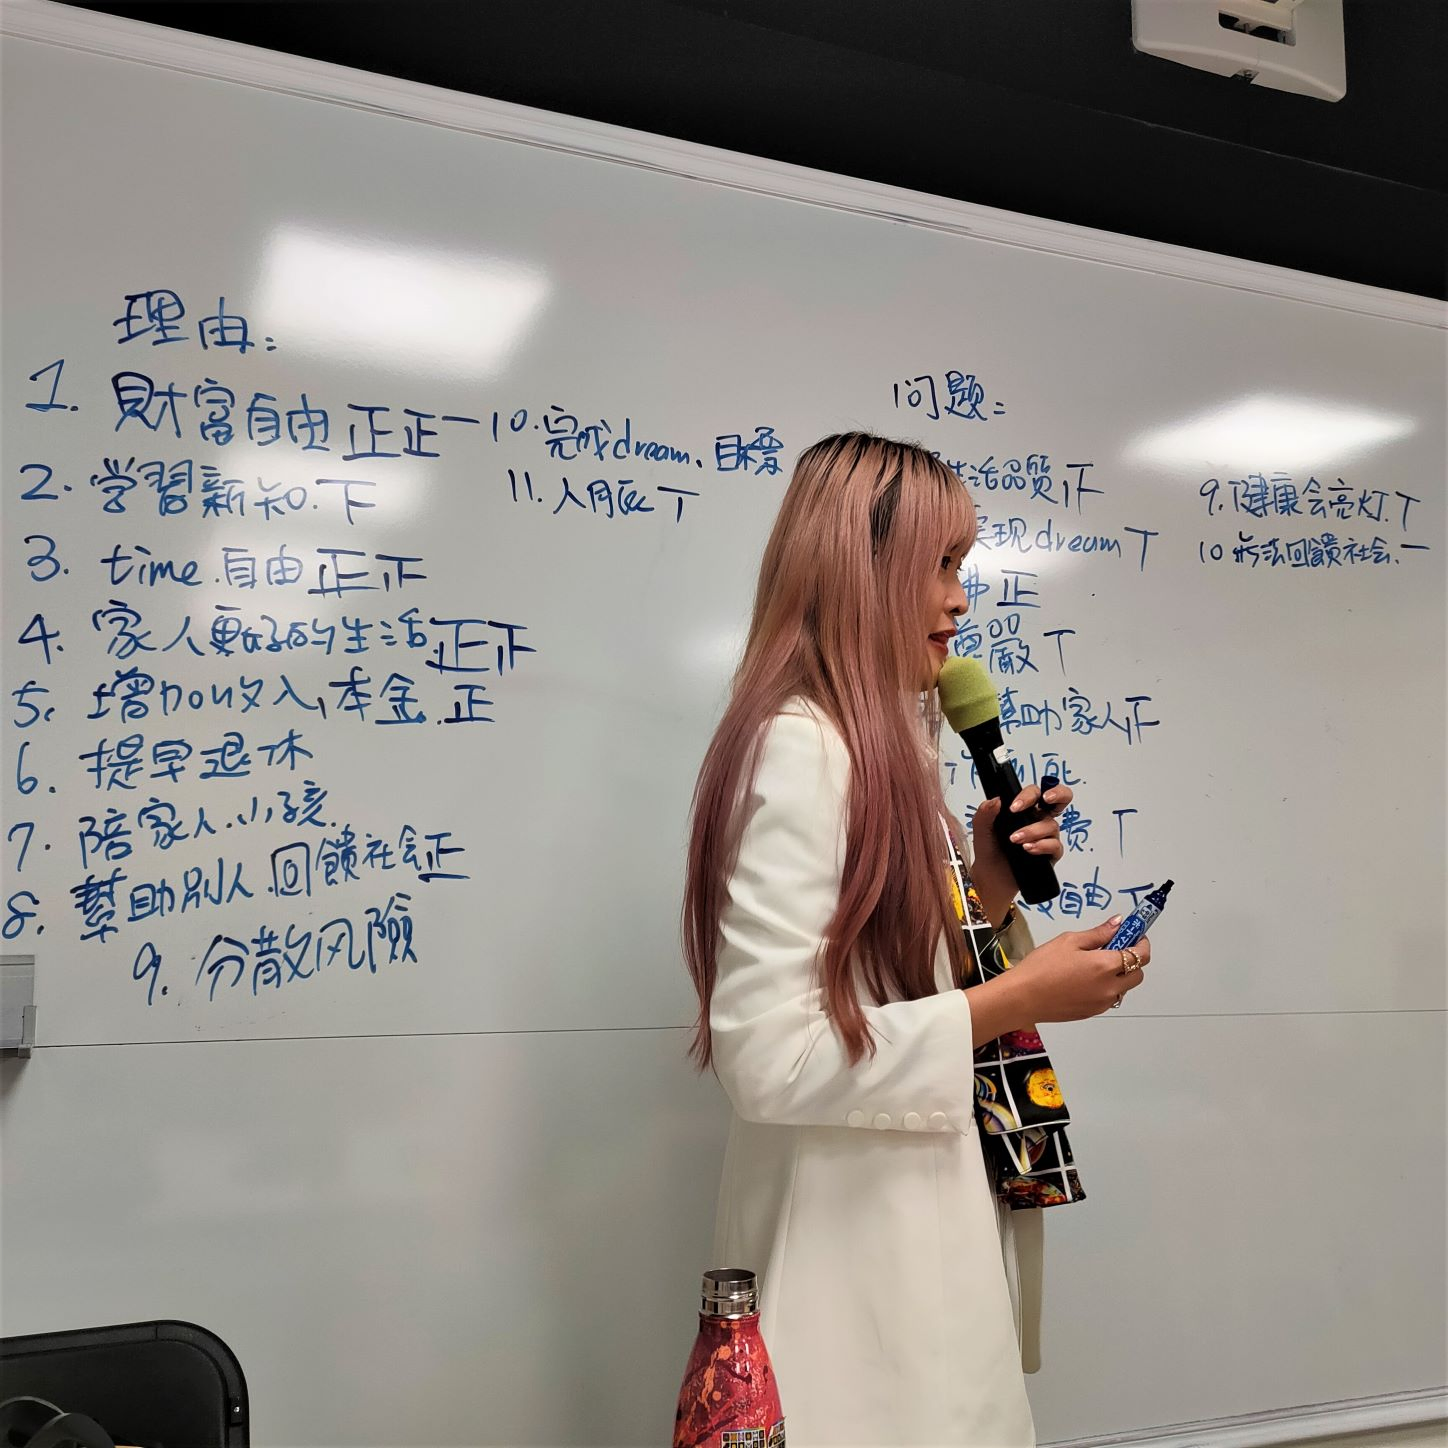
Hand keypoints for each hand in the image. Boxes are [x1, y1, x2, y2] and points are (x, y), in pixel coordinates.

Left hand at [969, 780, 1072, 925]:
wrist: (991, 875)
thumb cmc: (989, 849)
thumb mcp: (981, 829)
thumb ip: (985, 813)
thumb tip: (996, 800)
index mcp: (1024, 809)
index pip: (1034, 792)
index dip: (1029, 795)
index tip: (1014, 807)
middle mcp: (1038, 819)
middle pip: (1060, 798)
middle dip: (1058, 794)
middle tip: (1046, 799)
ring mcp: (1046, 836)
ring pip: (1051, 825)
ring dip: (1033, 831)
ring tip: (1015, 840)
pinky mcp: (1051, 854)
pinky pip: (1055, 846)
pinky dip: (1042, 846)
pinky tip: (1028, 849)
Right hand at [1008, 917, 1151, 1022]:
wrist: (1023, 997)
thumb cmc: (1040, 969)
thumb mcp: (1069, 941)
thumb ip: (1098, 933)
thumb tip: (1116, 925)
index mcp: (1105, 966)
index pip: (1140, 955)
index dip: (1142, 942)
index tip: (1136, 935)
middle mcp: (1109, 987)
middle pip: (1138, 974)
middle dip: (1133, 960)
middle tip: (1117, 947)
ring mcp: (1102, 1003)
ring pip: (1125, 987)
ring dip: (1120, 975)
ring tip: (1097, 964)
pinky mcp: (1093, 1012)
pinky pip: (1110, 998)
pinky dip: (1107, 987)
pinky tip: (1086, 978)